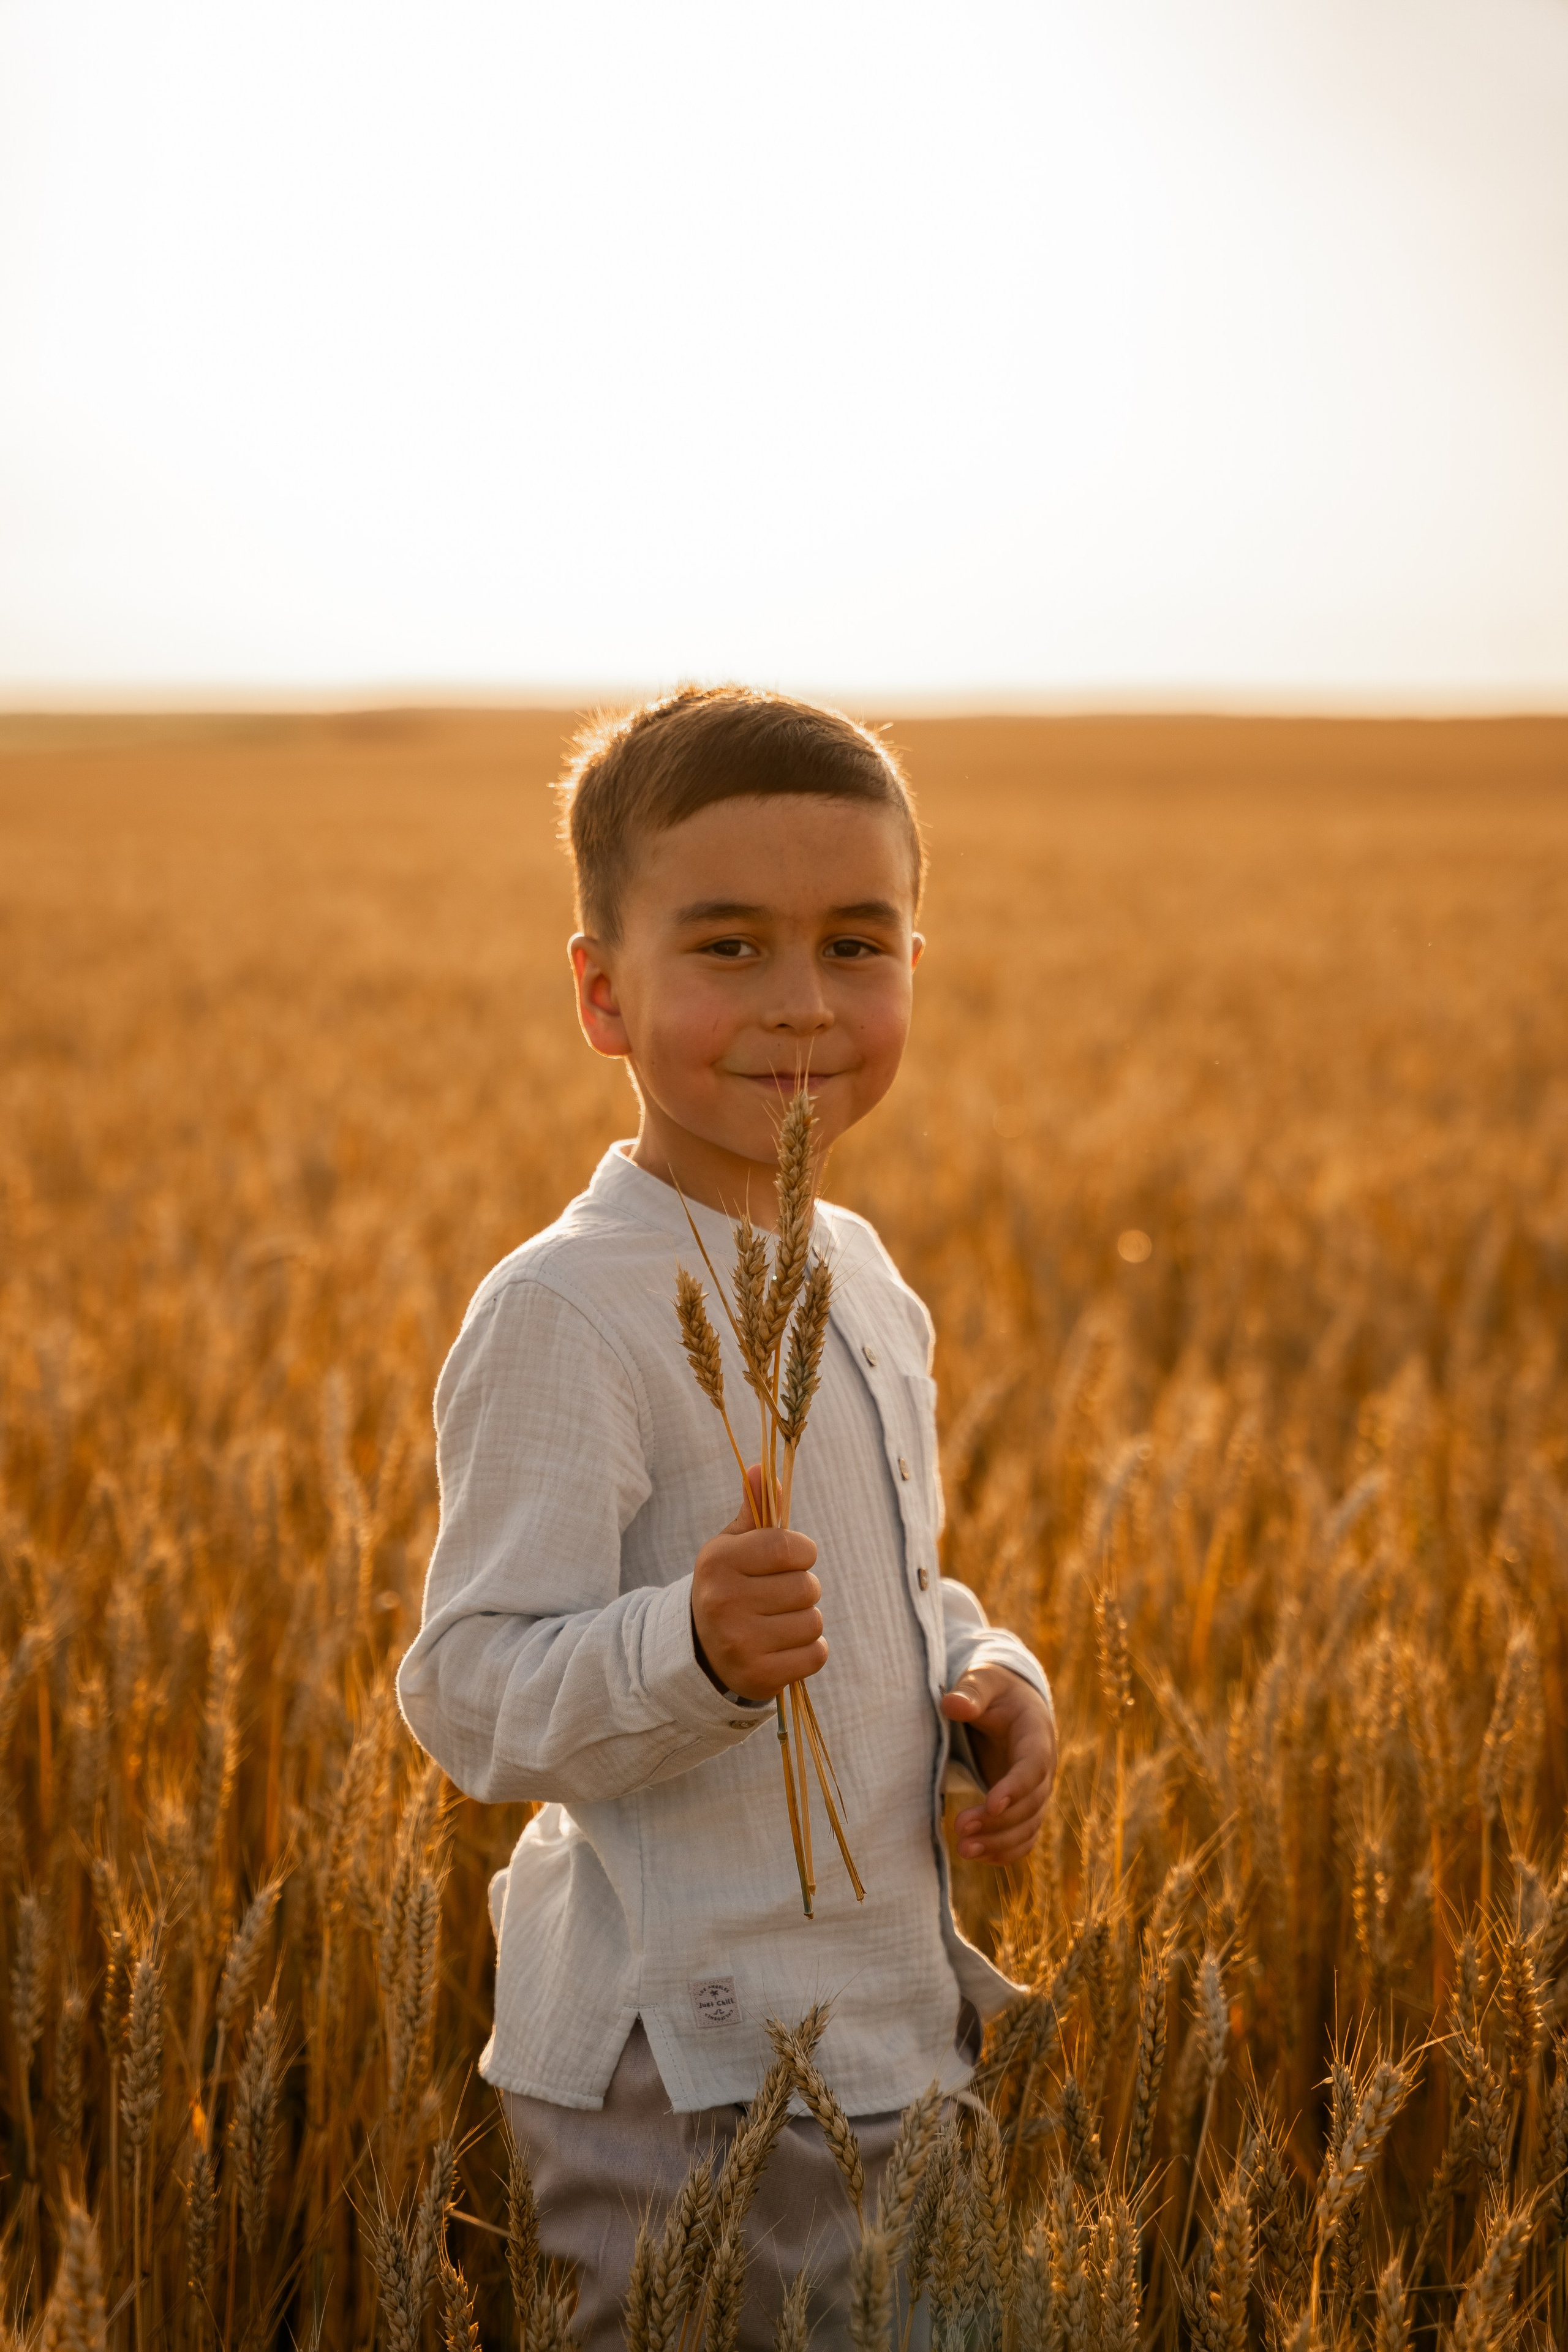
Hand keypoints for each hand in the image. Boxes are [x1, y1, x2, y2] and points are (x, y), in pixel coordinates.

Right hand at [691, 1467, 826, 1703]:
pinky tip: (784, 1647)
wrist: (700, 1650)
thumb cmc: (729, 1585)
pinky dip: (809, 1651)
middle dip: (803, 1589)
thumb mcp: (733, 1546)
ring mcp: (739, 1642)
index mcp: (719, 1561)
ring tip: (779, 1622)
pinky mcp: (757, 1677)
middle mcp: (724, 1601)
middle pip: (808, 1587)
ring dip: (806, 1621)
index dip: (803, 1552)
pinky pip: (816, 1655)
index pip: (789, 1547)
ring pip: (814, 1622)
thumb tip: (763, 1467)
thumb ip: (755, 1509)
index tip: (793, 1559)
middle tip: (779, 1597)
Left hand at [941, 1665, 1056, 1863]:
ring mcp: (1037, 1790)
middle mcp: (1044, 1767)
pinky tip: (978, 1856)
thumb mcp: (983, 1681)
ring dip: (999, 1842)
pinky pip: (1025, 1836)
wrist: (1011, 1705)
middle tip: (960, 1827)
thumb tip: (952, 1705)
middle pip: (1031, 1803)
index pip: (1034, 1765)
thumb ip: (971, 1692)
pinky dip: (1006, 1851)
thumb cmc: (994, 1691)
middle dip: (998, 1821)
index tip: (991, 1803)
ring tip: (963, 1849)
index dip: (1015, 1787)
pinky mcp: (1025, 1806)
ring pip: (1029, 1825)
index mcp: (1036, 1733)